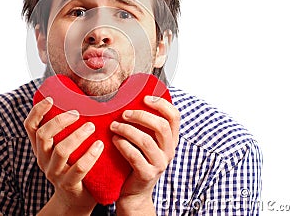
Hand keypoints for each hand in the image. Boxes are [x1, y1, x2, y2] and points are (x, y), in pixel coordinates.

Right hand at [24, 97, 103, 214]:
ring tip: (91, 126)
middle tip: (77, 113)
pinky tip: (99, 145)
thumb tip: (82, 100)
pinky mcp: (69, 184)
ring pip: (61, 150)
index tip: (51, 99)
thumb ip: (65, 131)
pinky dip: (90, 155)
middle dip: (60, 121)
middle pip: (43, 135)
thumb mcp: (62, 148)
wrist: (74, 199)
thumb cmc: (71, 165)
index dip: (37, 111)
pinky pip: (79, 168)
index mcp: (40, 147)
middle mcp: (43, 159)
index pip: (30, 126)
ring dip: (77, 135)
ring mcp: (55, 172)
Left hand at [110, 95, 179, 214]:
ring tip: (114, 126)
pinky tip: (114, 140)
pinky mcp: (147, 174)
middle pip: (161, 126)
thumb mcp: (145, 141)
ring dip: (127, 130)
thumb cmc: (136, 160)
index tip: (145, 98)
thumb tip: (129, 98)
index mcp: (170, 139)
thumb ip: (144, 124)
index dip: (162, 104)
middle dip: (141, 116)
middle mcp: (168, 151)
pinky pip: (134, 156)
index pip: (175, 116)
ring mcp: (159, 164)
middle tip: (125, 113)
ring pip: (146, 141)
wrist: (133, 192)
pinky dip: (122, 145)